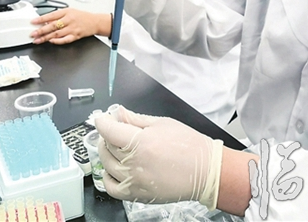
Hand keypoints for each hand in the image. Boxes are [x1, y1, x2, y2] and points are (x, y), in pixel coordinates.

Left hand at [30, 8, 110, 44]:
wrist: (95, 22)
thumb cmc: (81, 16)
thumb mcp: (69, 11)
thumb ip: (58, 15)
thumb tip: (45, 21)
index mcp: (66, 12)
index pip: (51, 15)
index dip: (41, 19)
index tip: (33, 22)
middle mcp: (69, 20)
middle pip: (53, 26)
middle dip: (41, 30)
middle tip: (33, 34)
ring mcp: (72, 29)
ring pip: (57, 34)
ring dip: (46, 37)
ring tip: (38, 40)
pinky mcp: (75, 36)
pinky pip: (65, 40)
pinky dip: (58, 41)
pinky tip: (51, 42)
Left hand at [95, 105, 222, 208]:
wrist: (206, 170)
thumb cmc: (189, 146)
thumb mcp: (162, 123)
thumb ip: (136, 119)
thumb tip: (119, 113)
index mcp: (141, 142)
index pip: (109, 130)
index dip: (102, 121)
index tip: (102, 118)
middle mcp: (135, 164)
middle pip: (107, 146)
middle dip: (107, 134)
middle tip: (114, 129)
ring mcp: (135, 181)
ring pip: (107, 165)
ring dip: (106, 153)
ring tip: (115, 146)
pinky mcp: (138, 194)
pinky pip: (112, 188)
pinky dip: (107, 178)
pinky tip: (113, 169)